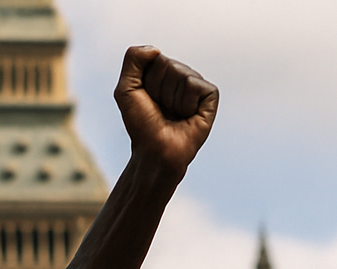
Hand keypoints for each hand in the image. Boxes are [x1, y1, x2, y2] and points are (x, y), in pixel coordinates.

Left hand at [113, 46, 218, 173]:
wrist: (155, 150)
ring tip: (172, 114)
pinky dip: (186, 103)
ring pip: (182, 75)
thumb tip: (155, 49)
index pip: (154, 58)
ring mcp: (197, 85)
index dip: (145, 81)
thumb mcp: (126, 90)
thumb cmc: (141, 124)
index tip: (146, 99)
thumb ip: (132, 61)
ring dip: (171, 99)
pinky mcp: (210, 95)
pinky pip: (195, 86)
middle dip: (158, 90)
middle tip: (160, 109)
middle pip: (168, 65)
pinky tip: (186, 115)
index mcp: (162, 72)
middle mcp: (181, 75)